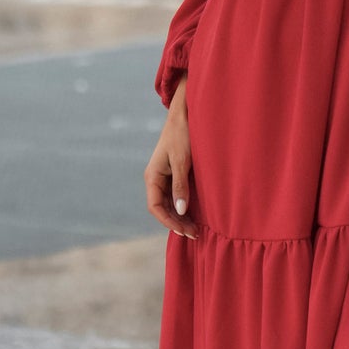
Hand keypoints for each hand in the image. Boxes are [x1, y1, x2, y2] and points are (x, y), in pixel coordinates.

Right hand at [144, 78, 199, 238]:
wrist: (186, 114)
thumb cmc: (183, 135)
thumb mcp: (183, 161)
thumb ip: (181, 186)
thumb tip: (181, 211)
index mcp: (152, 176)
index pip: (155, 207)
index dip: (169, 222)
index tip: (184, 231)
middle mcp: (156, 178)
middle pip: (162, 208)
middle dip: (177, 223)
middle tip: (195, 234)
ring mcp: (165, 177)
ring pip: (169, 204)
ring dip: (181, 217)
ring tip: (196, 229)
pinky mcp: (174, 174)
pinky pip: (176, 196)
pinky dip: (184, 207)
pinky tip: (195, 214)